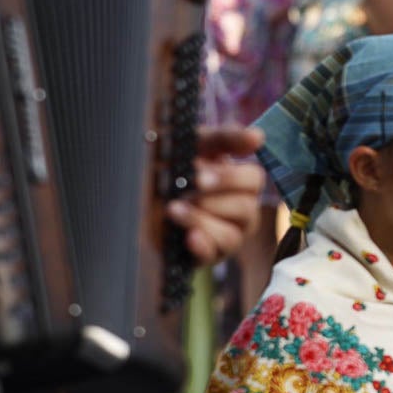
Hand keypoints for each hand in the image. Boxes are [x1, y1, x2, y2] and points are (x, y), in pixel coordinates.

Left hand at [166, 126, 264, 265]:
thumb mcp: (194, 144)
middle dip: (213, 198)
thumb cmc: (171, 165)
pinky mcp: (207, 255)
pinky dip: (202, 245)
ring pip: (232, 234)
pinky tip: (186, 236)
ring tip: (173, 209)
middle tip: (189, 188)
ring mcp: (226, 235)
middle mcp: (239, 209)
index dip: (230, 178)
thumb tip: (259, 137)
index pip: (254, 179)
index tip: (201, 175)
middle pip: (246, 207)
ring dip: (200, 219)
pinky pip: (215, 255)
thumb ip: (226, 138)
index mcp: (240, 182)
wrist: (133, 196)